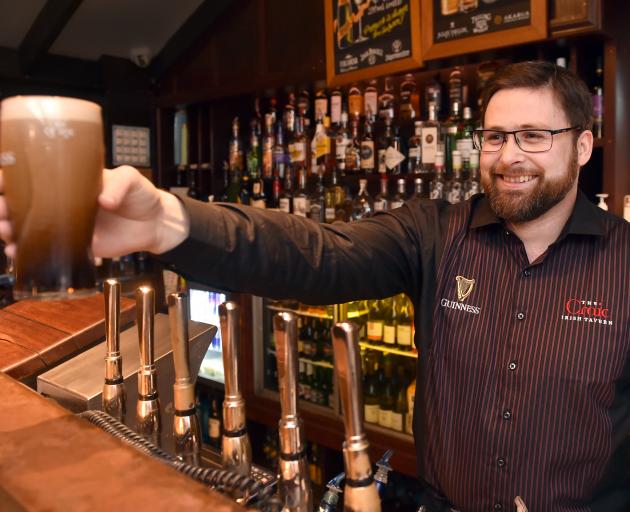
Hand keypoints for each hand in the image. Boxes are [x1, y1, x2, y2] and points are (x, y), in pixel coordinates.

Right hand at [0, 165, 189, 258]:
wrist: (155, 223)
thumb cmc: (141, 195)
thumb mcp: (131, 180)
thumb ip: (119, 185)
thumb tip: (104, 200)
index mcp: (72, 180)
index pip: (36, 175)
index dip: (13, 177)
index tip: (3, 183)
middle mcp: (64, 201)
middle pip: (24, 202)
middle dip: (5, 207)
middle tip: (1, 213)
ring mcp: (68, 224)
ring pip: (30, 226)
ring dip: (11, 229)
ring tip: (5, 231)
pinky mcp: (77, 244)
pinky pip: (48, 248)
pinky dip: (30, 251)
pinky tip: (17, 252)